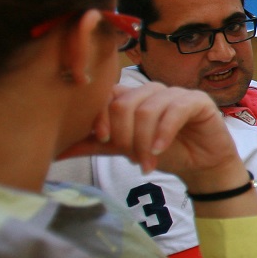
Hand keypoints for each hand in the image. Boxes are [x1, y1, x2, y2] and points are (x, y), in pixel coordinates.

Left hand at [61, 81, 245, 191]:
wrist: (201, 166)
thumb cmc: (164, 153)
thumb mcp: (122, 149)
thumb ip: (94, 145)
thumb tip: (55, 150)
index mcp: (132, 97)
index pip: (106, 95)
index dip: (100, 116)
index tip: (102, 139)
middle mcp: (152, 90)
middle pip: (125, 103)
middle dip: (124, 135)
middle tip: (130, 158)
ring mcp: (175, 93)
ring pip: (147, 109)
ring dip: (144, 141)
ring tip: (146, 162)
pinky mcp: (197, 100)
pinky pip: (174, 110)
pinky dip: (163, 134)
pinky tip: (160, 151)